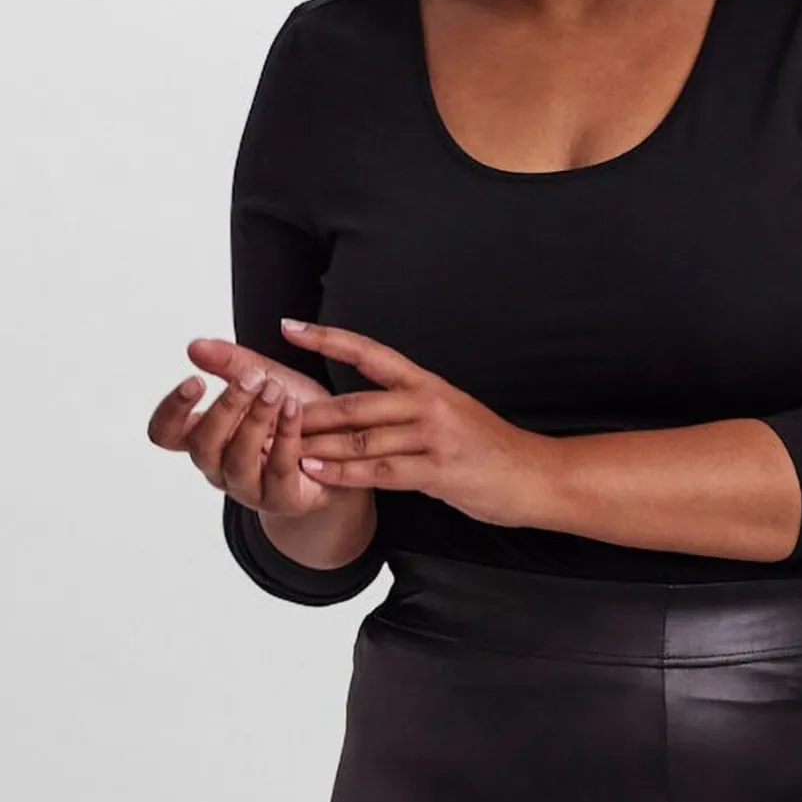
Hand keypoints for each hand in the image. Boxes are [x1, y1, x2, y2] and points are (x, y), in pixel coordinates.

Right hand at [147, 336, 345, 518]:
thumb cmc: (296, 416)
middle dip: (225, 408)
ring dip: (256, 420)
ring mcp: (248, 487)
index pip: (166, 433)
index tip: (196, 380)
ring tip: (276, 389)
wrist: (342, 447)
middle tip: (252, 378)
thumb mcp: (266, 379)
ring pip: (238, 460)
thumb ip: (231, 363)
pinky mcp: (282, 499)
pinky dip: (286, 435)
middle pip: (202, 446)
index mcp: (207, 437)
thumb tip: (195, 346)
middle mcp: (219, 466)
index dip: (172, 410)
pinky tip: (294, 408)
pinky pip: (278, 470)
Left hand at [281, 319, 557, 528]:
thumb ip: (409, 408)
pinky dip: (343, 472)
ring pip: (363, 439)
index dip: (328, 338)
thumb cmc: (489, 448)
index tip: (290, 327)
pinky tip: (315, 473)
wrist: (535, 475)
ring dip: (316, 445)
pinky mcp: (439, 470)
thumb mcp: (451, 413)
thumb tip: (362, 409)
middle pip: (355, 403)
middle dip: (307, 411)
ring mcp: (435, 436)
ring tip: (279, 446)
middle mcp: (429, 403)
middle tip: (266, 412)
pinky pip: (381, 471)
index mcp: (428, 384)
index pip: (370, 353)